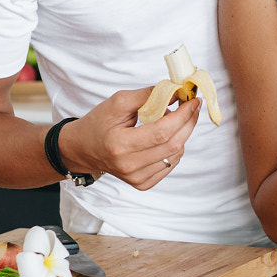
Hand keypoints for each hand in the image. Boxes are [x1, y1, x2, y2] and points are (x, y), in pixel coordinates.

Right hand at [57, 84, 202, 190]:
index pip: (162, 132)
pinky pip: (170, 165)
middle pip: (173, 145)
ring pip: (175, 155)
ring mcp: (136, 178)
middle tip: (192, 106)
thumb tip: (177, 92)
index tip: (193, 100)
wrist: (83, 149)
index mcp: (120, 145)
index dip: (182, 116)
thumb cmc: (99, 123)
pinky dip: (174, 148)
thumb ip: (148, 95)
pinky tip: (164, 137)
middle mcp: (129, 166)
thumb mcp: (118, 102)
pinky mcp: (142, 184)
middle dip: (188, 122)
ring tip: (171, 120)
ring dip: (181, 134)